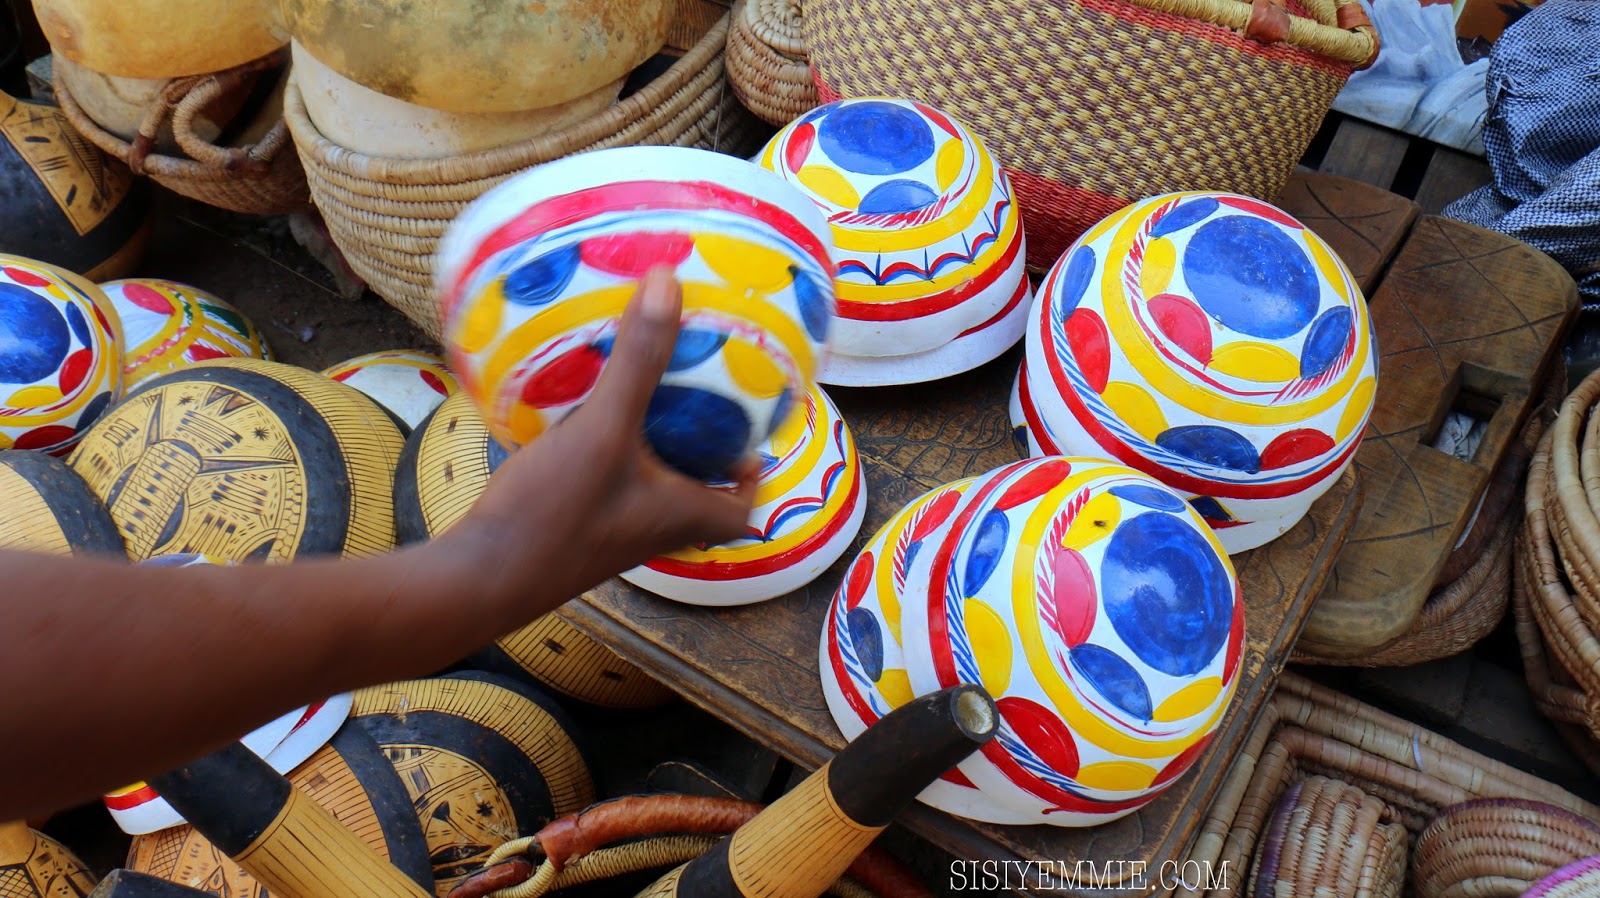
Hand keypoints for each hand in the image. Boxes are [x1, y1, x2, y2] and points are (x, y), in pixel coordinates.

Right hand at [435, 267, 760, 618]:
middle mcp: (652, 533)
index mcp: (680, 517)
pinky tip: (580, 421)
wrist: (479, 578)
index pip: (741, 513)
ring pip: (651, 495)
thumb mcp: (603, 429)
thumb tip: (668, 282)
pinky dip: (607, 458)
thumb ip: (639, 361)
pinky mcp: (570, 531)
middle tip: (695, 405)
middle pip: (699, 500)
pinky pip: (607, 491)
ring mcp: (609, 536)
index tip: (747, 441)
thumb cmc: (555, 513)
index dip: (752, 480)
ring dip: (655, 454)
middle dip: (703, 456)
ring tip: (644, 400)